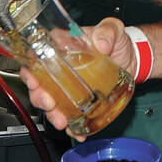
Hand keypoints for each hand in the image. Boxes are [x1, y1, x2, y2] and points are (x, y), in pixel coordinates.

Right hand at [21, 17, 135, 138]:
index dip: (30, 70)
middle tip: (49, 104)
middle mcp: (60, 66)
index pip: (37, 56)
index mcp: (62, 46)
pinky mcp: (78, 98)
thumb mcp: (113, 29)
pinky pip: (70, 114)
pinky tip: (76, 132)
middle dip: (39, 97)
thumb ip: (108, 30)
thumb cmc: (117, 41)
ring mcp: (68, 85)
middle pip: (39, 83)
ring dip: (52, 114)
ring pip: (50, 102)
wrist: (131, 58)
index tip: (34, 81)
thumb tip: (101, 44)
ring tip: (62, 121)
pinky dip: (71, 126)